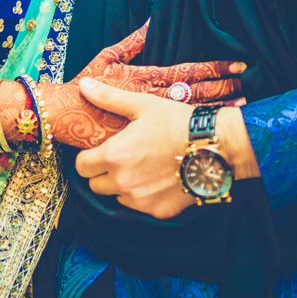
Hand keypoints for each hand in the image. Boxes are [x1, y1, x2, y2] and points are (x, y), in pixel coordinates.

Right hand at [38, 22, 244, 151]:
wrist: (63, 118)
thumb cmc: (84, 87)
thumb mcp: (107, 57)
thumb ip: (133, 41)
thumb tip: (152, 20)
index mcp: (145, 78)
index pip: (188, 71)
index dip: (214, 68)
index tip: (239, 65)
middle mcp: (150, 102)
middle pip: (195, 95)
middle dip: (224, 91)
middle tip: (248, 87)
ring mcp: (148, 126)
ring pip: (188, 117)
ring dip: (216, 112)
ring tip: (240, 110)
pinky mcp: (143, 144)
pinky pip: (175, 141)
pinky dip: (195, 135)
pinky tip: (212, 135)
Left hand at [74, 78, 195, 218]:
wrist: (214, 147)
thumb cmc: (177, 122)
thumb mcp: (143, 105)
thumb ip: (109, 98)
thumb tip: (84, 85)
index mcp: (115, 156)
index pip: (81, 167)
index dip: (88, 157)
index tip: (100, 150)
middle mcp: (124, 183)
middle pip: (95, 185)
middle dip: (103, 172)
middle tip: (122, 157)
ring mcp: (141, 200)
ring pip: (117, 197)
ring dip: (123, 185)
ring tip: (143, 166)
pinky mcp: (158, 212)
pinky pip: (139, 206)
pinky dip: (144, 196)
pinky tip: (159, 178)